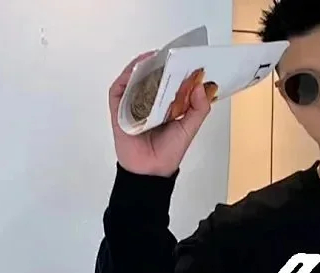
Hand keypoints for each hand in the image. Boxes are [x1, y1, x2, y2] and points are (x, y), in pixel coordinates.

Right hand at [108, 52, 212, 177]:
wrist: (151, 171)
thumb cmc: (169, 153)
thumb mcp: (190, 128)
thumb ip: (199, 109)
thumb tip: (201, 86)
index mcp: (166, 105)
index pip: (170, 81)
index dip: (177, 69)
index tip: (186, 59)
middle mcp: (149, 102)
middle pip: (152, 76)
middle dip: (161, 64)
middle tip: (171, 54)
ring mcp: (132, 104)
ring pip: (135, 78)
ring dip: (143, 65)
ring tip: (155, 57)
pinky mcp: (118, 108)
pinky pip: (119, 88)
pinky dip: (126, 77)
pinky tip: (137, 69)